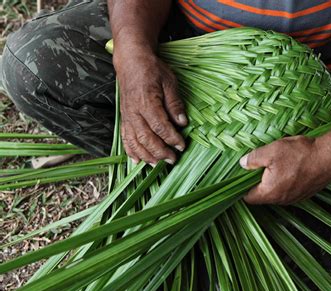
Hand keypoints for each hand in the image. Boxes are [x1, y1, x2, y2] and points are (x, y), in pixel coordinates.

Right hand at [114, 49, 186, 164]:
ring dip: (145, 155)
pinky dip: (130, 151)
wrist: (131, 62)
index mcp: (146, 102)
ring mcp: (127, 116)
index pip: (160, 126)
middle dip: (159, 151)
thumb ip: (175, 103)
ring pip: (134, 141)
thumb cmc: (152, 70)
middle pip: (146, 138)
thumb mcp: (169, 82)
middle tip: (172, 159)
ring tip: (157, 165)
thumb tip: (182, 123)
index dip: (171, 138)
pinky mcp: (124, 118)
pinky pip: (125, 137)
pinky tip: (137, 161)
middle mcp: (134, 112)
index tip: (182, 145)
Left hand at [240, 124, 330, 204]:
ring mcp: (295, 198)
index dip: (241, 187)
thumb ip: (253, 159)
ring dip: (273, 179)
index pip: (248, 197)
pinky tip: (290, 165)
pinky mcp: (305, 193)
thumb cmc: (301, 155)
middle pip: (262, 194)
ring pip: (276, 191)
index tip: (239, 176)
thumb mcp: (271, 151)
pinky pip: (289, 188)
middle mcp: (282, 200)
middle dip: (258, 181)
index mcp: (270, 193)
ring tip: (276, 162)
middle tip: (258, 164)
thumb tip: (242, 164)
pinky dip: (286, 179)